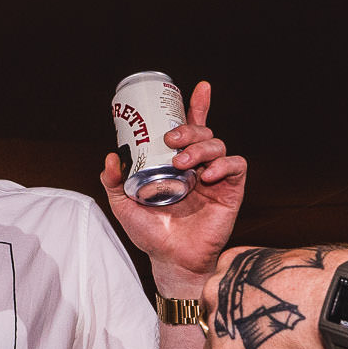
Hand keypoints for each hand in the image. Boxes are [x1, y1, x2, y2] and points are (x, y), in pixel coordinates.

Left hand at [100, 81, 246, 292]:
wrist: (171, 260)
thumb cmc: (151, 234)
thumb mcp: (124, 205)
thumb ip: (113, 182)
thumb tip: (111, 156)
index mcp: (178, 163)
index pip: (190, 128)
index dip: (197, 106)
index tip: (198, 87)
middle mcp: (199, 166)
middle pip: (204, 132)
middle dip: (190, 128)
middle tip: (171, 139)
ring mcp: (216, 178)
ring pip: (218, 145)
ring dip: (201, 147)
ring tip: (182, 163)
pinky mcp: (231, 192)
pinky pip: (236, 166)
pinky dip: (224, 164)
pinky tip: (208, 174)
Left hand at [169, 244, 347, 348]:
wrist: (339, 302)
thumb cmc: (330, 286)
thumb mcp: (295, 273)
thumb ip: (278, 289)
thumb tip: (290, 306)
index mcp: (235, 265)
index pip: (227, 297)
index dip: (245, 317)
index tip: (263, 326)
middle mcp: (219, 291)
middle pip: (220, 327)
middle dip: (244, 343)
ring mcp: (219, 326)